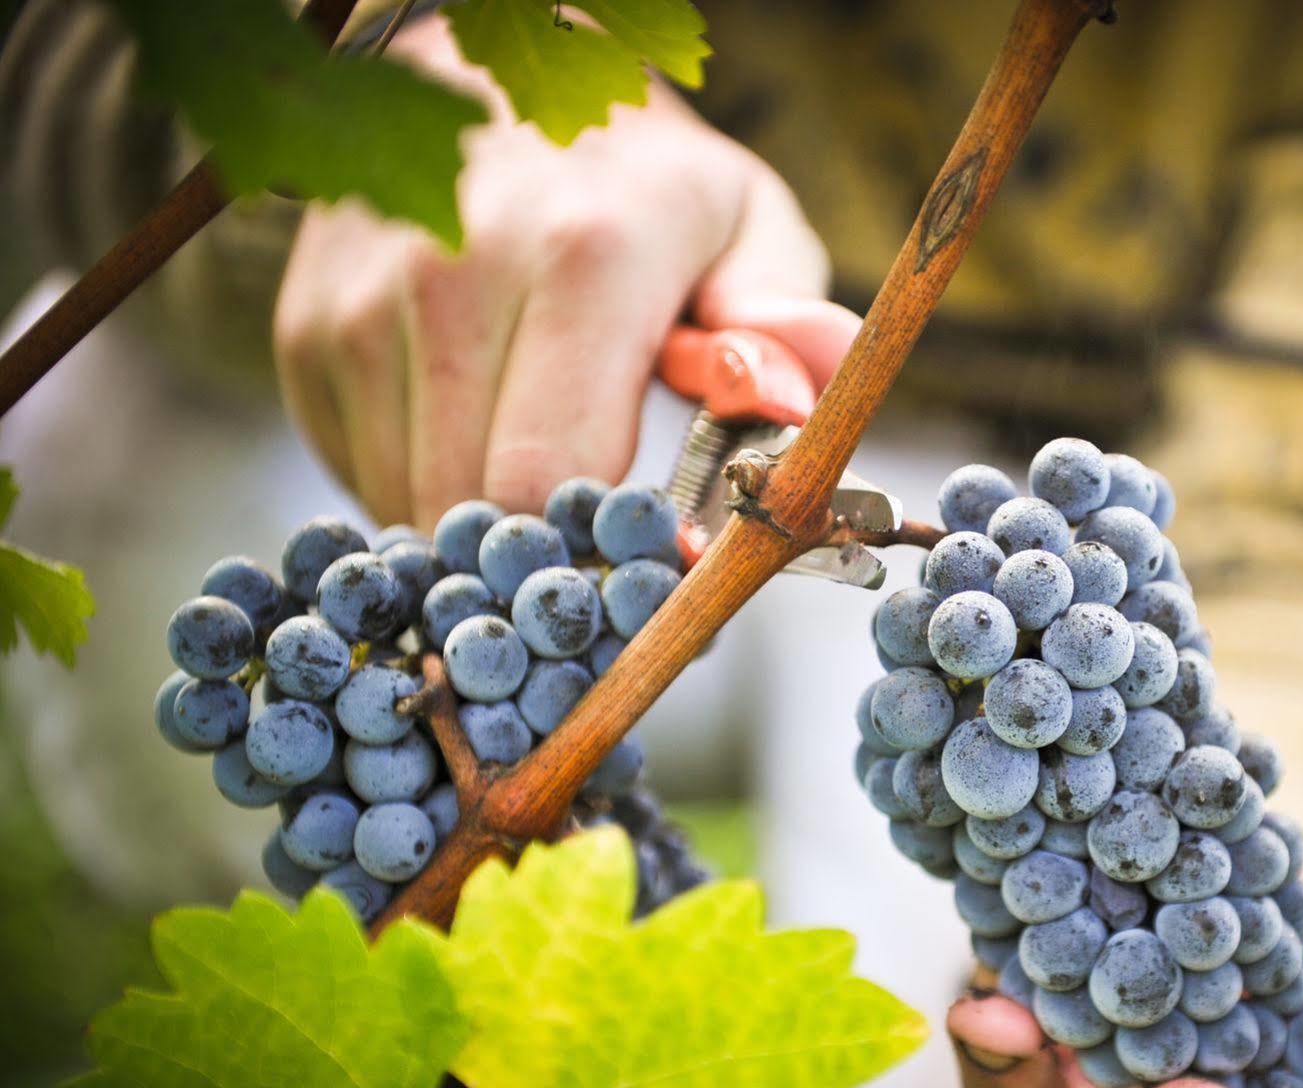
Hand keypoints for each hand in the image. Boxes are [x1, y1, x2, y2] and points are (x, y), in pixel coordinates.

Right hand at [274, 14, 858, 526]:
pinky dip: (419, 488)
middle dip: (545, 557)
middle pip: (475, 510)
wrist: (500, 95)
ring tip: (541, 470)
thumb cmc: (647, 190)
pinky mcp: (307, 335)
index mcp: (582, 257)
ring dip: (481, 528)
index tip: (650, 574)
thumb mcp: (749, 230)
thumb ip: (785, 325)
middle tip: (600, 548)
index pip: (553, 476)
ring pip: (411, 508)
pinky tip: (474, 433)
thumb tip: (793, 396)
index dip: (603, 554)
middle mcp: (452, 277)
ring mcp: (363, 306)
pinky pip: (361, 477)